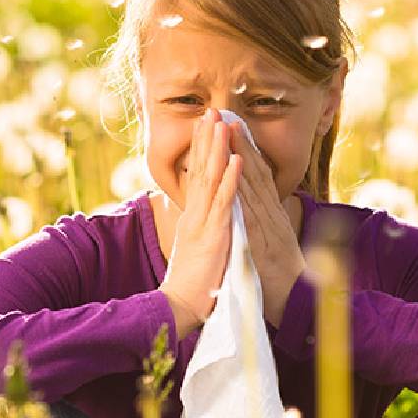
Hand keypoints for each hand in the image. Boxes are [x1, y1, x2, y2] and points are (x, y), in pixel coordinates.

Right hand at [160, 108, 242, 338]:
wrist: (180, 306)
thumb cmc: (192, 282)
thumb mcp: (195, 247)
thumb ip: (199, 227)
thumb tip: (201, 214)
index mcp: (192, 216)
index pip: (196, 175)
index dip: (202, 149)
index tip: (206, 125)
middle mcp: (195, 214)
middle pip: (200, 169)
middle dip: (206, 139)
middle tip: (210, 111)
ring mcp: (203, 222)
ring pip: (211, 179)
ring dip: (217, 149)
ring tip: (222, 123)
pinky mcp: (214, 235)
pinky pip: (225, 203)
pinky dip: (231, 180)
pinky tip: (237, 160)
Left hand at [227, 120, 305, 327]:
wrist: (296, 303)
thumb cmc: (280, 277)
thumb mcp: (271, 243)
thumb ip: (263, 223)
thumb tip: (255, 208)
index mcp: (271, 214)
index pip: (256, 175)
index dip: (244, 149)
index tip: (231, 125)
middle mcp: (271, 214)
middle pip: (254, 171)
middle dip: (240, 142)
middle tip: (226, 114)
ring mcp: (268, 226)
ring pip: (253, 185)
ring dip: (240, 156)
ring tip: (228, 130)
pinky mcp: (262, 241)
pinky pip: (251, 213)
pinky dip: (243, 191)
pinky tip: (235, 172)